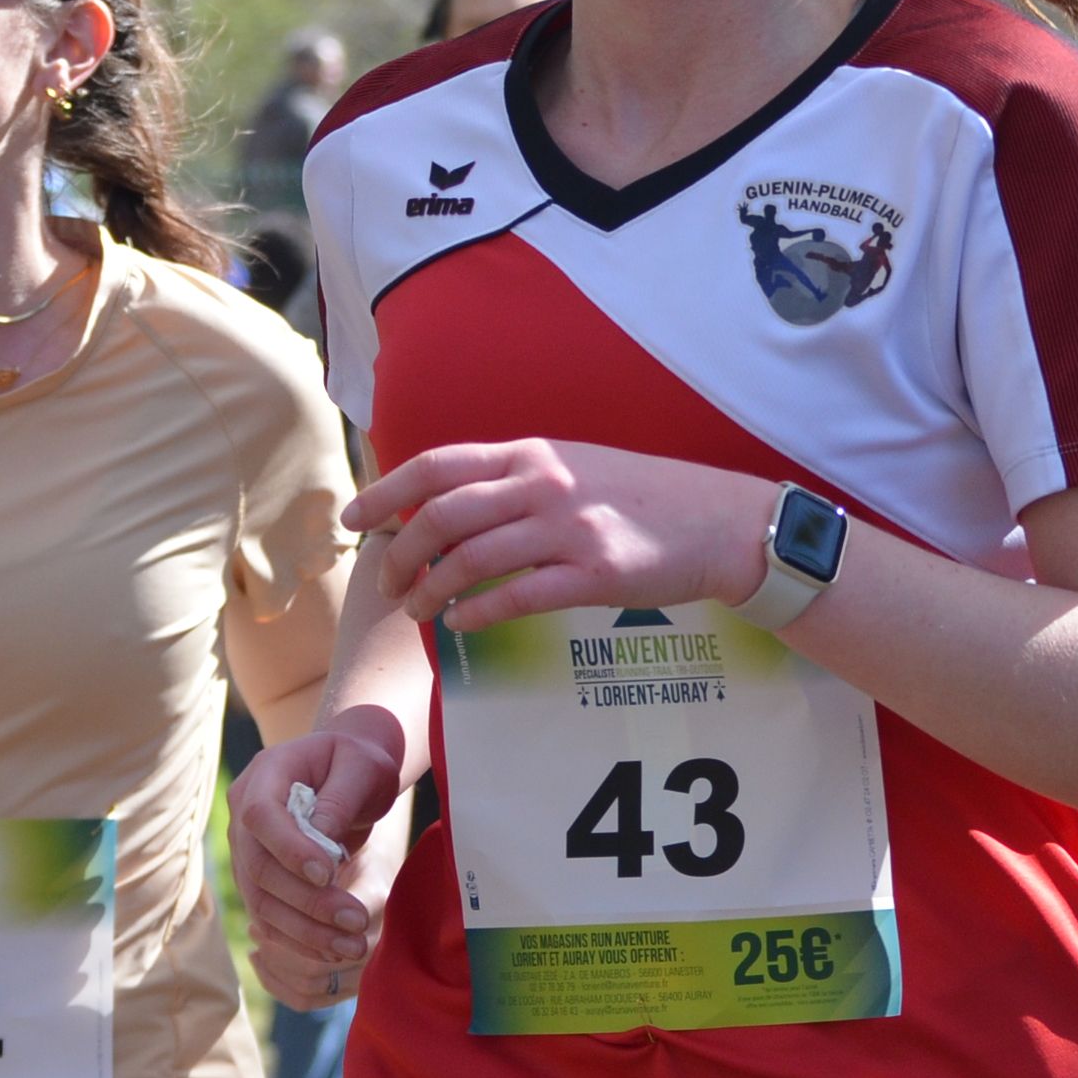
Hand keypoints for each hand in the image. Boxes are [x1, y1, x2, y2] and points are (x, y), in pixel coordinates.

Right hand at [231, 725, 410, 1009]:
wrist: (351, 771)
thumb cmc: (360, 762)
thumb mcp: (363, 768)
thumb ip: (341, 801)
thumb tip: (323, 847)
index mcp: (265, 775)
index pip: (261, 816)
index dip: (289, 849)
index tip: (329, 873)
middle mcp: (244, 814)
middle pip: (260, 867)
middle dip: (307, 901)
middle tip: (355, 921)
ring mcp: (246, 849)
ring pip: (262, 901)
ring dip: (306, 931)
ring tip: (352, 947)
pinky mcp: (259, 879)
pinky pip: (270, 917)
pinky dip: (301, 938)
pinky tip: (336, 950)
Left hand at [350, 439, 775, 631]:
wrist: (722, 521)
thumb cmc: (644, 497)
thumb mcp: (575, 466)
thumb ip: (517, 478)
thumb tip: (452, 504)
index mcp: (533, 453)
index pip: (437, 465)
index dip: (385, 491)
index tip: (355, 521)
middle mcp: (543, 483)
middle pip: (442, 514)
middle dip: (400, 552)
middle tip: (387, 583)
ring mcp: (569, 528)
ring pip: (471, 559)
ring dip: (430, 590)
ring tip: (418, 611)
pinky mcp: (594, 573)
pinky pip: (517, 596)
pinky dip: (478, 613)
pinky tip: (462, 624)